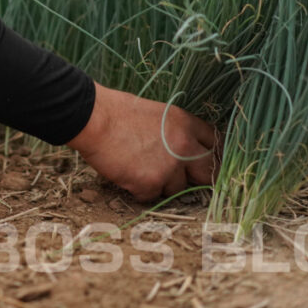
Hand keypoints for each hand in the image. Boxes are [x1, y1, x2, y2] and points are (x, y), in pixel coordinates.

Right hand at [67, 83, 219, 201]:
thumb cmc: (116, 111)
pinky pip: (151, 196)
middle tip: (181, 176)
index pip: (215, 143)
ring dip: (162, 183)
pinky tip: (126, 174)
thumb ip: (174, 131)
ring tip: (138, 168)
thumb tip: (182, 147)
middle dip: (197, 177)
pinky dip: (139, 190)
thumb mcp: (155, 113)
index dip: (211, 154)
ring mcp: (169, 167)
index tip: (206, 162)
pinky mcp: (150, 183)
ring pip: (177, 188)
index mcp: (185, 123)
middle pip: (208, 172)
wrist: (93, 119)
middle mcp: (184, 146)